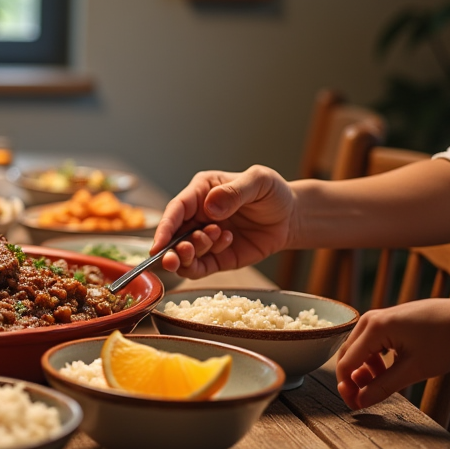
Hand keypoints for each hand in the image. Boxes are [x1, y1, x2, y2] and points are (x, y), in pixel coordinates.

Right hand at [151, 165, 295, 277]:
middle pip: (173, 235)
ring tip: (212, 241)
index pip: (176, 209)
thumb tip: (210, 207)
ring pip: (184, 254)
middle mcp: (198, 216)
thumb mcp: (259, 181)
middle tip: (184, 251)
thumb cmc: (273, 193)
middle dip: (172, 248)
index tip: (158, 245)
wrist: (292, 217)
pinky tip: (226, 244)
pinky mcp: (217, 257)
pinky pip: (200, 267)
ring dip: (191, 254)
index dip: (164, 227)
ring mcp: (206, 238)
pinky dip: (204, 263)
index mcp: (201, 192)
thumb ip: (234, 191)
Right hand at [335, 299, 449, 410]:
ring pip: (360, 348)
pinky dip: (375, 358)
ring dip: (365, 369)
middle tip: (362, 399)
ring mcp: (381, 316)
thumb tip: (360, 401)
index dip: (347, 387)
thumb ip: (383, 387)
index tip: (354, 405)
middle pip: (349, 353)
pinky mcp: (391, 319)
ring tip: (380, 384)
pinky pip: (372, 341)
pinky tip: (389, 368)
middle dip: (353, 378)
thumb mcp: (414, 370)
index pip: (346, 362)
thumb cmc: (447, 341)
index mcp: (374, 328)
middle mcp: (371, 318)